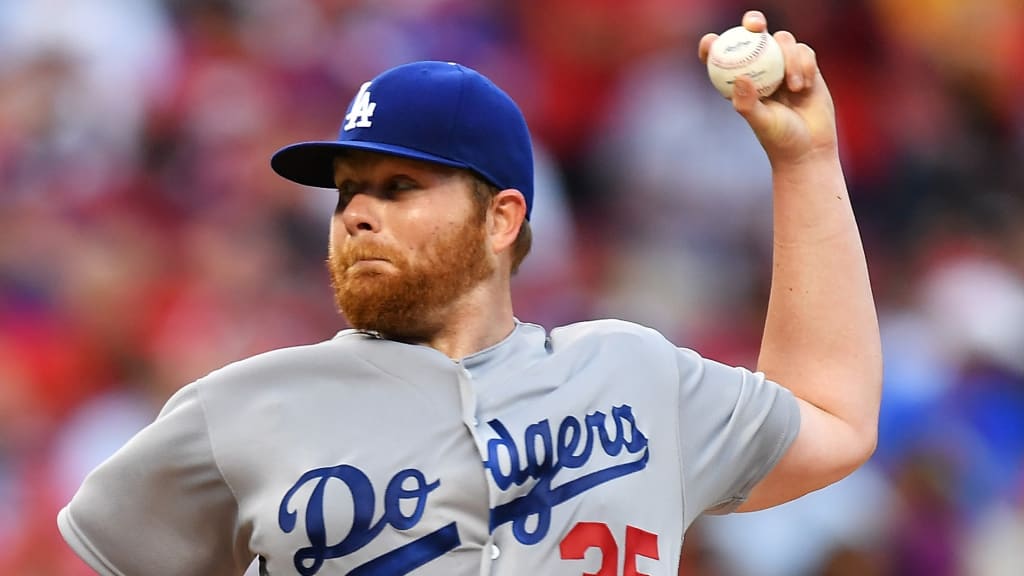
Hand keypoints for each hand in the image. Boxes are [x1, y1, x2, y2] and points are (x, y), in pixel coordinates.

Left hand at [698, 11, 837, 166]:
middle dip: (752, 23)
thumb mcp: (762, 123)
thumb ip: (749, 103)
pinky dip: (804, 64)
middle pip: (754, 36)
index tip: (710, 42)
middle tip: (755, 26)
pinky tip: (804, 85)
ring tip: (793, 87)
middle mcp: (761, 69)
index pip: (722, 58)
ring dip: (789, 57)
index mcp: (741, 83)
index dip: (712, 45)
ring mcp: (784, 65)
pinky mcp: (806, 66)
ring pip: (783, 41)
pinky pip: (804, 52)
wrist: (810, 148)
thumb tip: (741, 78)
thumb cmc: (780, 140)